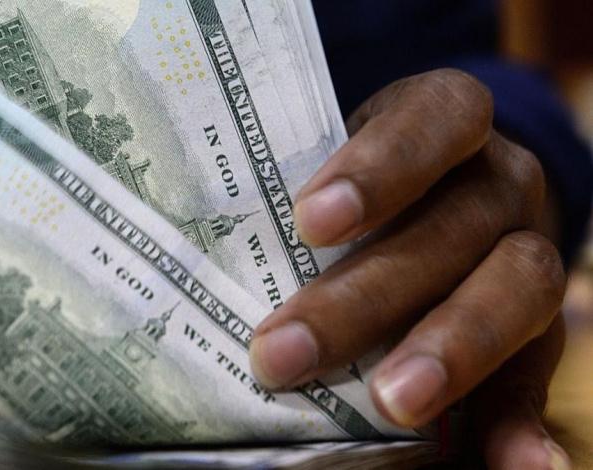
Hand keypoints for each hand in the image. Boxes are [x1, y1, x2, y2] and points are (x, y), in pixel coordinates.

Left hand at [249, 69, 571, 468]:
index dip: (383, 164)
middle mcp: (499, 183)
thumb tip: (207, 267)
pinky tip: (513, 463)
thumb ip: (307, 208)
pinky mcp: (539, 331)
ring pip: (516, 288)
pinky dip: (525, 419)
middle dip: (369, 294)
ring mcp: (527, 252)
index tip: (310, 221)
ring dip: (453, 349)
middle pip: (453, 227)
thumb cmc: (362, 188)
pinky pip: (541, 372)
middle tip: (287, 353)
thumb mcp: (338, 170)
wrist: (434, 207)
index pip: (439, 117)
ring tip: (394, 402)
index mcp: (448, 125)